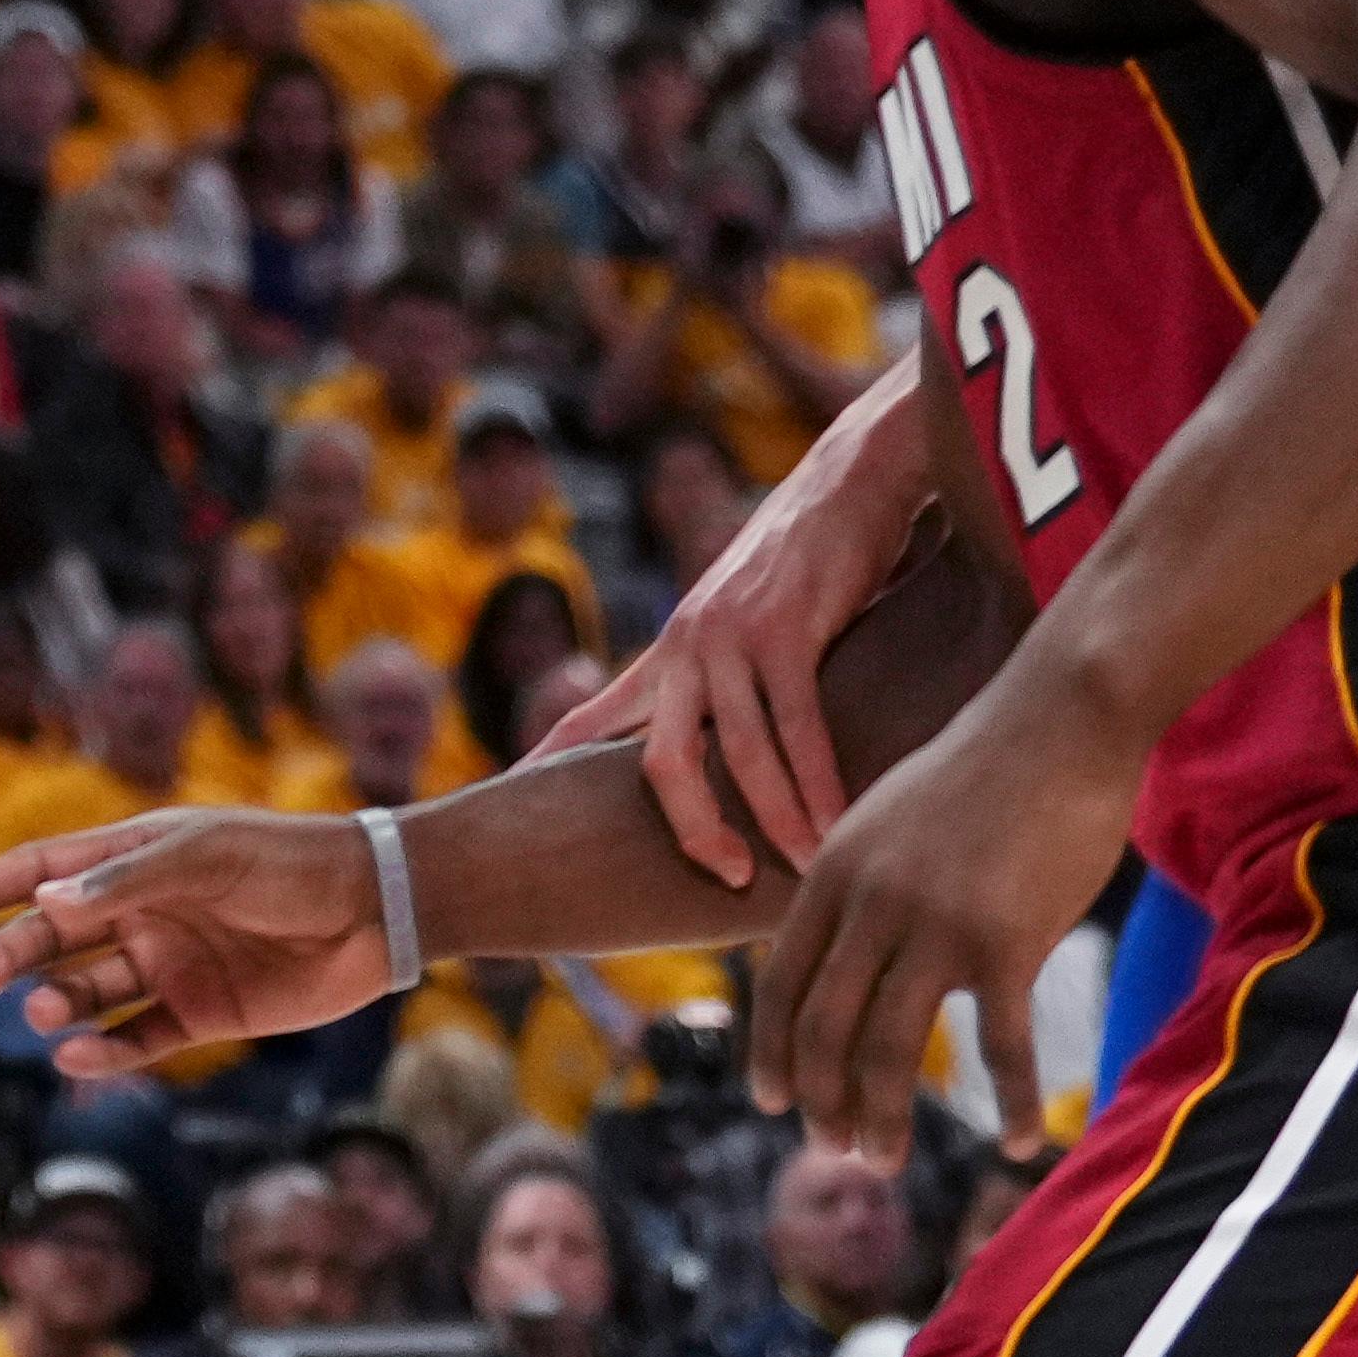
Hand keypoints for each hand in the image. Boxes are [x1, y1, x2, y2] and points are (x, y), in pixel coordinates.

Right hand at [0, 806, 392, 1074]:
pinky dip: (105, 1051)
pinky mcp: (203, 1014)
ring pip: (90, 991)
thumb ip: (124, 882)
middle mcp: (141, 914)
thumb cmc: (286, 863)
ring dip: (59, 1004)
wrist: (375, 910)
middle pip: (55, 937)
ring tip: (46, 1015)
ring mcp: (169, 966)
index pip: (42, 872)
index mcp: (132, 862)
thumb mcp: (201, 857)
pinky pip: (139, 1037)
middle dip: (13, 955)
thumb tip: (44, 903)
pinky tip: (79, 1056)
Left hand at [547, 365, 932, 885]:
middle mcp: (685, 649)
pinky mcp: (787, 628)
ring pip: (739, 753)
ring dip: (778, 818)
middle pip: (661, 761)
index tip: (509, 811)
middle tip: (728, 875)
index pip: (591, 722)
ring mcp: (731, 638)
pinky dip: (821, 782)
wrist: (848, 481)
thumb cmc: (803, 563)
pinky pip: (801, 725)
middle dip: (692, 828)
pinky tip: (838, 823)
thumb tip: (731, 748)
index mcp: (667, 655)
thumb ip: (728, 682)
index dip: (548, 768)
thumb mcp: (744, 624)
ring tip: (803, 865)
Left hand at [760, 652, 1140, 1146]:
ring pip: (891, 1048)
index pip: (781, 985)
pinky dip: (1013, 1103)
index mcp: (829, 875)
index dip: (773, 1052)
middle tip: (837, 1151)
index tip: (774, 1102)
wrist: (1053, 725)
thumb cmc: (974, 776)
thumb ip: (852, 885)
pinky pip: (1002, 1045)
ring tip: (884, 1161)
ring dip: (883, 1117)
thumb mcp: (881, 821)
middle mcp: (867, 904)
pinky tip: (1020, 1144)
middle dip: (823, 1100)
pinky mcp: (1007, 940)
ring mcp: (934, 924)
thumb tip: (835, 950)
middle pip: (825, 1028)